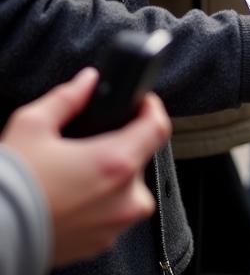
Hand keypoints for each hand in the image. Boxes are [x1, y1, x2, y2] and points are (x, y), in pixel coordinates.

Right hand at [0, 68, 170, 265]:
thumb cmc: (10, 187)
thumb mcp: (32, 127)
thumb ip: (67, 98)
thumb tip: (87, 81)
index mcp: (116, 163)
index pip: (158, 126)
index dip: (151, 108)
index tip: (140, 103)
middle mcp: (124, 197)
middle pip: (142, 157)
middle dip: (123, 143)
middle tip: (93, 141)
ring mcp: (114, 224)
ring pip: (129, 187)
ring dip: (112, 175)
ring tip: (79, 170)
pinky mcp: (100, 243)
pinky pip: (113, 213)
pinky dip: (100, 201)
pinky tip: (74, 194)